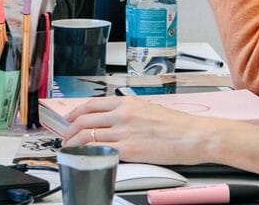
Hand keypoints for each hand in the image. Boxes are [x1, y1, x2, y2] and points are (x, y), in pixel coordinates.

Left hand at [60, 97, 226, 164]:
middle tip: (66, 136)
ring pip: (87, 136)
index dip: (75, 112)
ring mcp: (123, 132)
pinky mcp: (128, 150)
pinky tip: (84, 157)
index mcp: (127, 102)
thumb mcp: (148, 109)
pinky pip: (99, 151)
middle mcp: (121, 115)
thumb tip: (114, 119)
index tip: (70, 118)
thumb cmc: (177, 125)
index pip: (91, 104)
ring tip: (70, 148)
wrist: (193, 136)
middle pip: (84, 120)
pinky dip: (87, 153)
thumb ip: (129, 112)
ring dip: (74, 143)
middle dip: (70, 129)